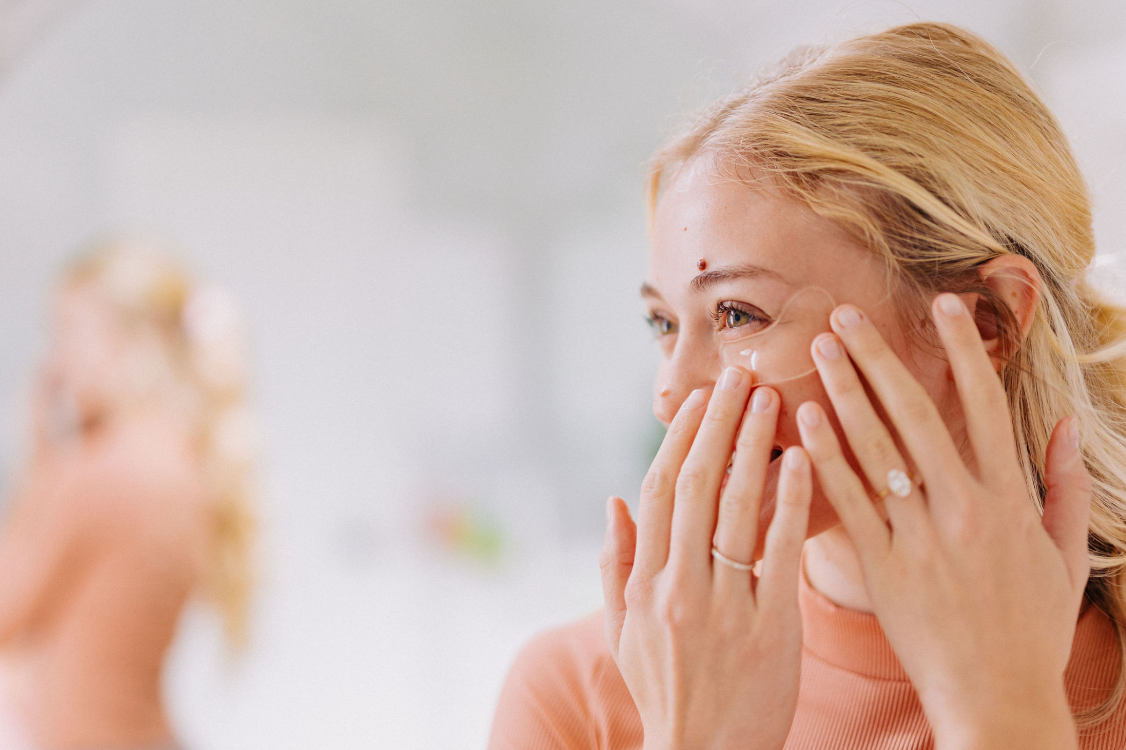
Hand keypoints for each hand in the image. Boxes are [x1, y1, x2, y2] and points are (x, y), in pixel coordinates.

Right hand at [600, 367, 812, 749]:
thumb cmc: (667, 693)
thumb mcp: (623, 633)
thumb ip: (615, 566)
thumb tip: (612, 501)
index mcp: (644, 582)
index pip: (658, 490)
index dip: (680, 438)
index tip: (702, 399)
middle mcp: (678, 586)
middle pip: (695, 485)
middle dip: (719, 423)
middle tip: (742, 374)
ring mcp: (723, 606)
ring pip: (735, 507)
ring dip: (752, 446)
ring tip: (772, 399)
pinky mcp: (771, 629)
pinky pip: (779, 553)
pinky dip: (789, 503)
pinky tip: (804, 460)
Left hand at [798, 294, 1090, 749]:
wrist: (997, 697)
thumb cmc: (1030, 629)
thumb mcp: (1064, 558)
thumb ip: (1065, 489)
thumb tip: (1063, 427)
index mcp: (1009, 501)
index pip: (985, 406)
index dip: (965, 351)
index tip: (944, 304)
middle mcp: (964, 509)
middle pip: (916, 415)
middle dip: (880, 358)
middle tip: (846, 314)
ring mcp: (920, 536)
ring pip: (876, 449)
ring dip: (846, 392)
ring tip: (820, 348)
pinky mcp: (882, 566)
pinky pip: (849, 501)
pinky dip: (826, 457)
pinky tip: (803, 420)